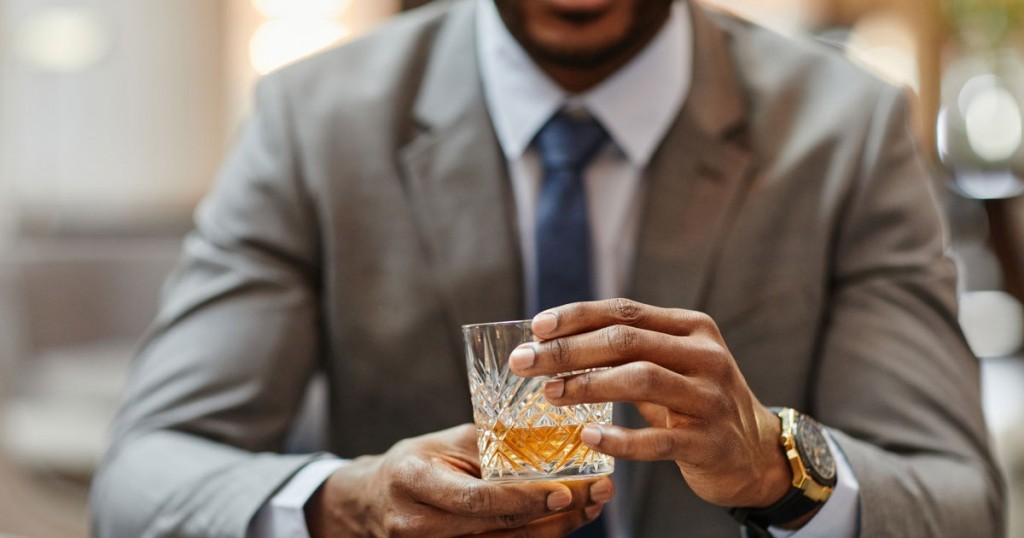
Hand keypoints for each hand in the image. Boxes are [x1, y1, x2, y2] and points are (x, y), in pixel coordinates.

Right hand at [304, 424, 613, 536]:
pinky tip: (561, 523)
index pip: (477, 498)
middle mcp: (417, 524)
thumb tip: (549, 434)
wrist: (371, 502)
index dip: (524, 498)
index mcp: (414, 481)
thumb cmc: (413, 464)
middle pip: (497, 529)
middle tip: (597, 496)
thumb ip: (490, 441)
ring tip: (590, 508)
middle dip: (554, 515)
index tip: (566, 490)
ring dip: (553, 531)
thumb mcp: (443, 442)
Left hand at [508, 299, 790, 508]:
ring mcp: (710, 398)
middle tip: (525, 362)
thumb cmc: (696, 402)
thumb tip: (553, 341)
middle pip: (626, 340)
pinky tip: (588, 437)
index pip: (625, 311)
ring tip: (550, 394)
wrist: (756, 453)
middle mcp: (705, 356)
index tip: (536, 327)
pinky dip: (619, 439)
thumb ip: (627, 350)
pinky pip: (658, 439)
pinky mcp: (709, 442)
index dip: (577, 316)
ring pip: (641, 379)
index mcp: (692, 328)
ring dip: (587, 385)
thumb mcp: (671, 365)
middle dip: (568, 349)